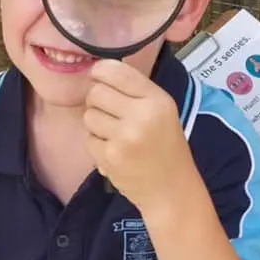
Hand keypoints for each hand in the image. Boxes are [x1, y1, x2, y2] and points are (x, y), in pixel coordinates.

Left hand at [84, 59, 193, 214]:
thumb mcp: (162, 112)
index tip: (97, 76)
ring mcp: (124, 137)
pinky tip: (114, 151)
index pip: (117, 72)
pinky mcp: (110, 157)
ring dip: (96, 124)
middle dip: (97, 101)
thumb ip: (135, 91)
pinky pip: (88, 139)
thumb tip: (98, 70)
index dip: (100, 71)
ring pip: (89, 116)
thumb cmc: (166, 148)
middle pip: (96, 92)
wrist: (171, 190)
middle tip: (109, 112)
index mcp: (157, 100)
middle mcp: (142, 115)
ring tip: (114, 134)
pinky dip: (97, 145)